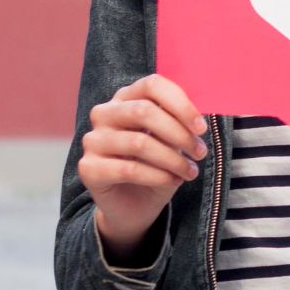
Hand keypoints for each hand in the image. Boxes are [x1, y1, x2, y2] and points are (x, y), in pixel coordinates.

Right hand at [82, 74, 206, 259]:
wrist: (135, 204)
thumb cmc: (158, 163)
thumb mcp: (173, 140)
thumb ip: (180, 123)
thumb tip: (197, 121)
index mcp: (127, 98)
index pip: (152, 85)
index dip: (180, 104)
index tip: (201, 128)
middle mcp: (104, 114)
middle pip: (143, 111)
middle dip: (179, 134)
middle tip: (200, 153)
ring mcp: (93, 140)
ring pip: (139, 143)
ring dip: (173, 159)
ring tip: (190, 171)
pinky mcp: (88, 168)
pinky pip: (129, 169)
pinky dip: (158, 176)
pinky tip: (173, 181)